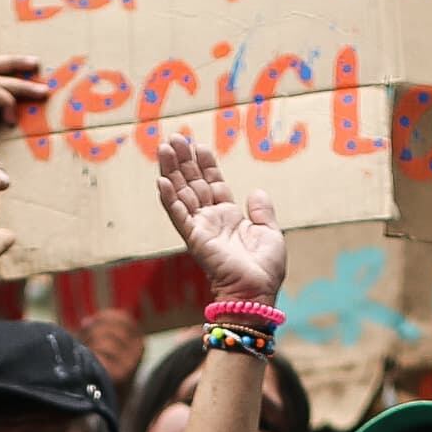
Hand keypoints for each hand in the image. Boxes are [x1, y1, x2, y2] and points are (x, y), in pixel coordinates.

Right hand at [154, 132, 285, 304]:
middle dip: (183, 160)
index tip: (198, 145)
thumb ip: (262, 212)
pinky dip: (169, 199)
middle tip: (173, 138)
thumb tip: (255, 192)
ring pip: (181, 194)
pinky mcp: (194, 238)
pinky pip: (178, 215)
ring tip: (163, 148)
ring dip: (171, 171)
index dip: (206, 164)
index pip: (213, 184)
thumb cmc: (265, 270)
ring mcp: (200, 228)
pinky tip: (161, 181)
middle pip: (193, 183)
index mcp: (228, 217)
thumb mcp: (270, 233)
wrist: (257, 293)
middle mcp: (211, 220)